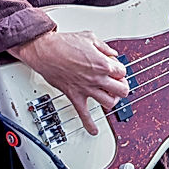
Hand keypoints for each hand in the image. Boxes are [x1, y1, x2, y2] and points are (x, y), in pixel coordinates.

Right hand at [11, 31, 129, 135]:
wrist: (45, 51)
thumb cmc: (64, 44)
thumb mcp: (90, 38)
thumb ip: (104, 47)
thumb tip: (111, 53)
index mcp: (102, 63)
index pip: (122, 72)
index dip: (121, 70)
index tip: (116, 69)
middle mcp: (97, 78)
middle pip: (121, 90)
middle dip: (122, 86)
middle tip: (118, 84)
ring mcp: (87, 89)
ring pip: (109, 103)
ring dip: (112, 101)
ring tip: (111, 97)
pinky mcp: (75, 96)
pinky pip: (84, 115)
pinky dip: (89, 124)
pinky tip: (94, 130)